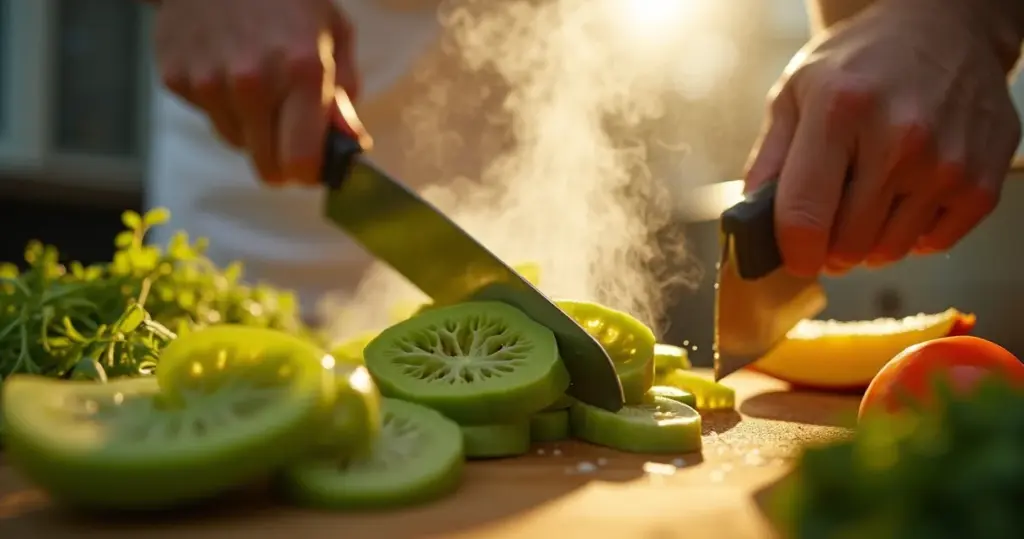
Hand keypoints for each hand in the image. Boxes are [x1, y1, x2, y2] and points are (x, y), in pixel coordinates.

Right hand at [154, 0, 358, 185]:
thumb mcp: (334, 33)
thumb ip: (345, 94)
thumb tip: (349, 145)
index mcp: (300, 71)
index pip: (300, 162)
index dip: (309, 172)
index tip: (312, 166)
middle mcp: (251, 82)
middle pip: (266, 166)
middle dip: (282, 158)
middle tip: (288, 132)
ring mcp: (208, 81)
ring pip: (236, 141)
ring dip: (251, 126)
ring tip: (257, 82)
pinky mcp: (176, 77)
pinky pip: (208, 115)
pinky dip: (220, 102)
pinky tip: (226, 64)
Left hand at [745, 0, 1021, 276]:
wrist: (944, 32)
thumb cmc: (861, 64)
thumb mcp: (796, 92)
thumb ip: (768, 160)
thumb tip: (751, 224)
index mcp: (840, 110)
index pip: (804, 216)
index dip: (791, 252)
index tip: (792, 256)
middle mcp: (899, 138)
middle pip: (847, 244)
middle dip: (828, 244)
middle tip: (829, 218)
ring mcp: (947, 163)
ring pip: (888, 251)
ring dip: (869, 240)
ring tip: (867, 197)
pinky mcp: (982, 182)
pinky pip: (931, 245)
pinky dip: (911, 233)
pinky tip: (905, 195)